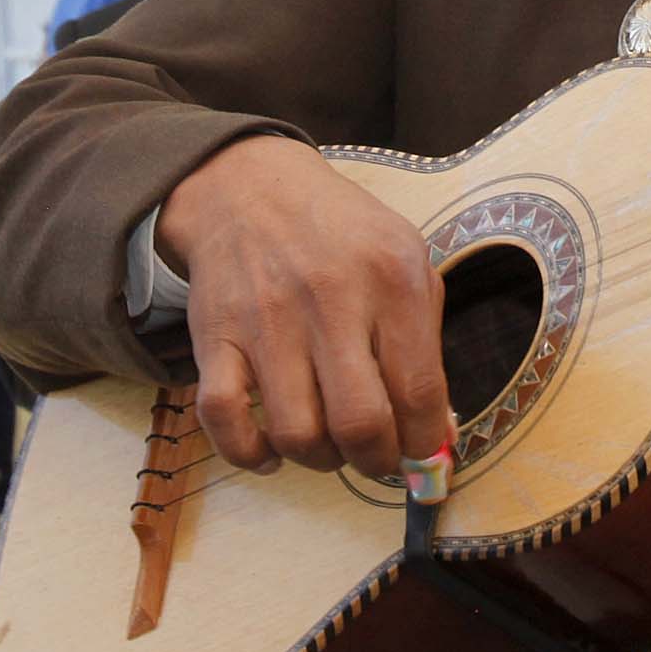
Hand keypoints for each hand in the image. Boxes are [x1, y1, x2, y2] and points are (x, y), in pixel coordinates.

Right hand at [157, 136, 454, 480]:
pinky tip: (271, 448)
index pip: (419, 391)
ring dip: (320, 459)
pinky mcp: (214, 337)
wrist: (251, 190)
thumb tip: (436, 436)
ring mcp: (267, 320)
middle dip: (377, 461)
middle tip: (377, 456)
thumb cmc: (341, 236)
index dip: (426, 444)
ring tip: (329, 443)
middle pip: (360, 423)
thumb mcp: (405, 260)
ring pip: (296, 433)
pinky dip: (249, 452)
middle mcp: (331, 298)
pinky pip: (224, 418)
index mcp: (392, 278)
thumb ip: (425, 343)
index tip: (423, 456)